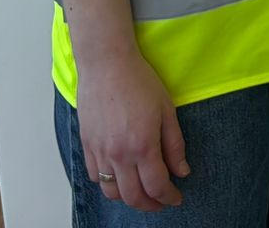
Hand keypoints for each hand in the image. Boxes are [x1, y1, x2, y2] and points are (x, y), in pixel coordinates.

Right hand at [78, 50, 189, 211]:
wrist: (106, 63)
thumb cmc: (138, 80)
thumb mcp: (167, 110)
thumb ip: (174, 145)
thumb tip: (181, 171)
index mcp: (142, 146)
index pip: (157, 186)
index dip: (169, 197)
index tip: (176, 198)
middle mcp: (118, 154)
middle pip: (133, 196)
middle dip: (150, 205)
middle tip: (162, 201)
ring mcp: (100, 151)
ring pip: (112, 192)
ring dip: (128, 198)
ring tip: (141, 192)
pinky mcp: (87, 144)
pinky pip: (95, 176)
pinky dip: (108, 184)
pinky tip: (119, 176)